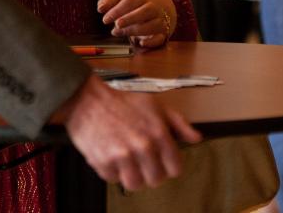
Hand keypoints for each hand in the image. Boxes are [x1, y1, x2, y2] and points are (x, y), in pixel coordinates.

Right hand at [55, 75, 201, 190]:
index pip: (175, 169)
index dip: (168, 165)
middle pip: (156, 180)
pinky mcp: (103, 161)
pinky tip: (110, 154)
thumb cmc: (121, 100)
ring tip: (125, 160)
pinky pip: (112, 179)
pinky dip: (111, 170)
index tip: (160, 161)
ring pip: (135, 184)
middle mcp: (143, 146)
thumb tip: (196, 138)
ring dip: (130, 175)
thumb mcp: (155, 105)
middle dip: (149, 171)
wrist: (86, 97)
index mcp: (159, 133)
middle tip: (140, 159)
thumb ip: (179, 123)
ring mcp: (122, 155)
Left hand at [97, 0, 175, 48]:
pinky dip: (152, 42)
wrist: (156, 6)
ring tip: (118, 32)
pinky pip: (160, 38)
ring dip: (135, 31)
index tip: (105, 19)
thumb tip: (100, 8)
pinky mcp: (162, 33)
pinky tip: (141, 43)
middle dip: (130, 18)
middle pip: (145, 12)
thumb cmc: (133, 3)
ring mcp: (159, 20)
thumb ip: (108, 1)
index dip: (118, 10)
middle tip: (117, 24)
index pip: (131, 1)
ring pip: (152, 25)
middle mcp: (153, 8)